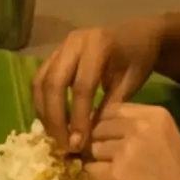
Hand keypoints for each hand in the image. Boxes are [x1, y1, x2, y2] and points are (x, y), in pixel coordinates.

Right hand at [34, 18, 163, 155]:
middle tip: (63, 144)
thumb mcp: (131, 82)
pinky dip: (42, 102)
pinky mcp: (54, 55)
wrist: (138, 34)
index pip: (82, 87)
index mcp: (98, 46)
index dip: (78, 117)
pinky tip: (51, 121)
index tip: (79, 144)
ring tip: (55, 136)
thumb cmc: (139, 58)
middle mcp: (73, 43)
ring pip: (40, 82)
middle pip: (53, 83)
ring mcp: (60, 47)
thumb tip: (89, 136)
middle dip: (55, 117)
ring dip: (44, 112)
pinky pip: (40, 80)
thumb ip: (110, 105)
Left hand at [87, 99, 179, 179]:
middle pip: (99, 126)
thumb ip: (137, 126)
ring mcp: (125, 150)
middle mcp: (139, 128)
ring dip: (100, 160)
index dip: (107, 124)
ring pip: (93, 148)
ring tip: (120, 173)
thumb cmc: (178, 177)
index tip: (113, 138)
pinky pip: (91, 168)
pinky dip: (98, 177)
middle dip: (101, 142)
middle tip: (116, 160)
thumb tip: (99, 123)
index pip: (111, 109)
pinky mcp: (115, 174)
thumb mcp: (164, 138)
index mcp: (155, 115)